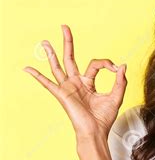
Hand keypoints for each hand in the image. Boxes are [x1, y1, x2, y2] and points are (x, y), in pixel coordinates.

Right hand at [23, 25, 126, 141]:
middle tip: (65, 27)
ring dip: (51, 54)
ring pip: (57, 67)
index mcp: (88, 82)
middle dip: (68, 42)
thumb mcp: (116, 96)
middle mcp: (76, 83)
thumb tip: (123, 65)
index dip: (107, 63)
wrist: (96, 131)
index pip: (95, 64)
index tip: (116, 69)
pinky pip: (47, 84)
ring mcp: (68, 88)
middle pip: (70, 58)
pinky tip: (27, 69)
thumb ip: (120, 81)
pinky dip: (37, 76)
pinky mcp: (62, 94)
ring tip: (45, 41)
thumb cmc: (104, 118)